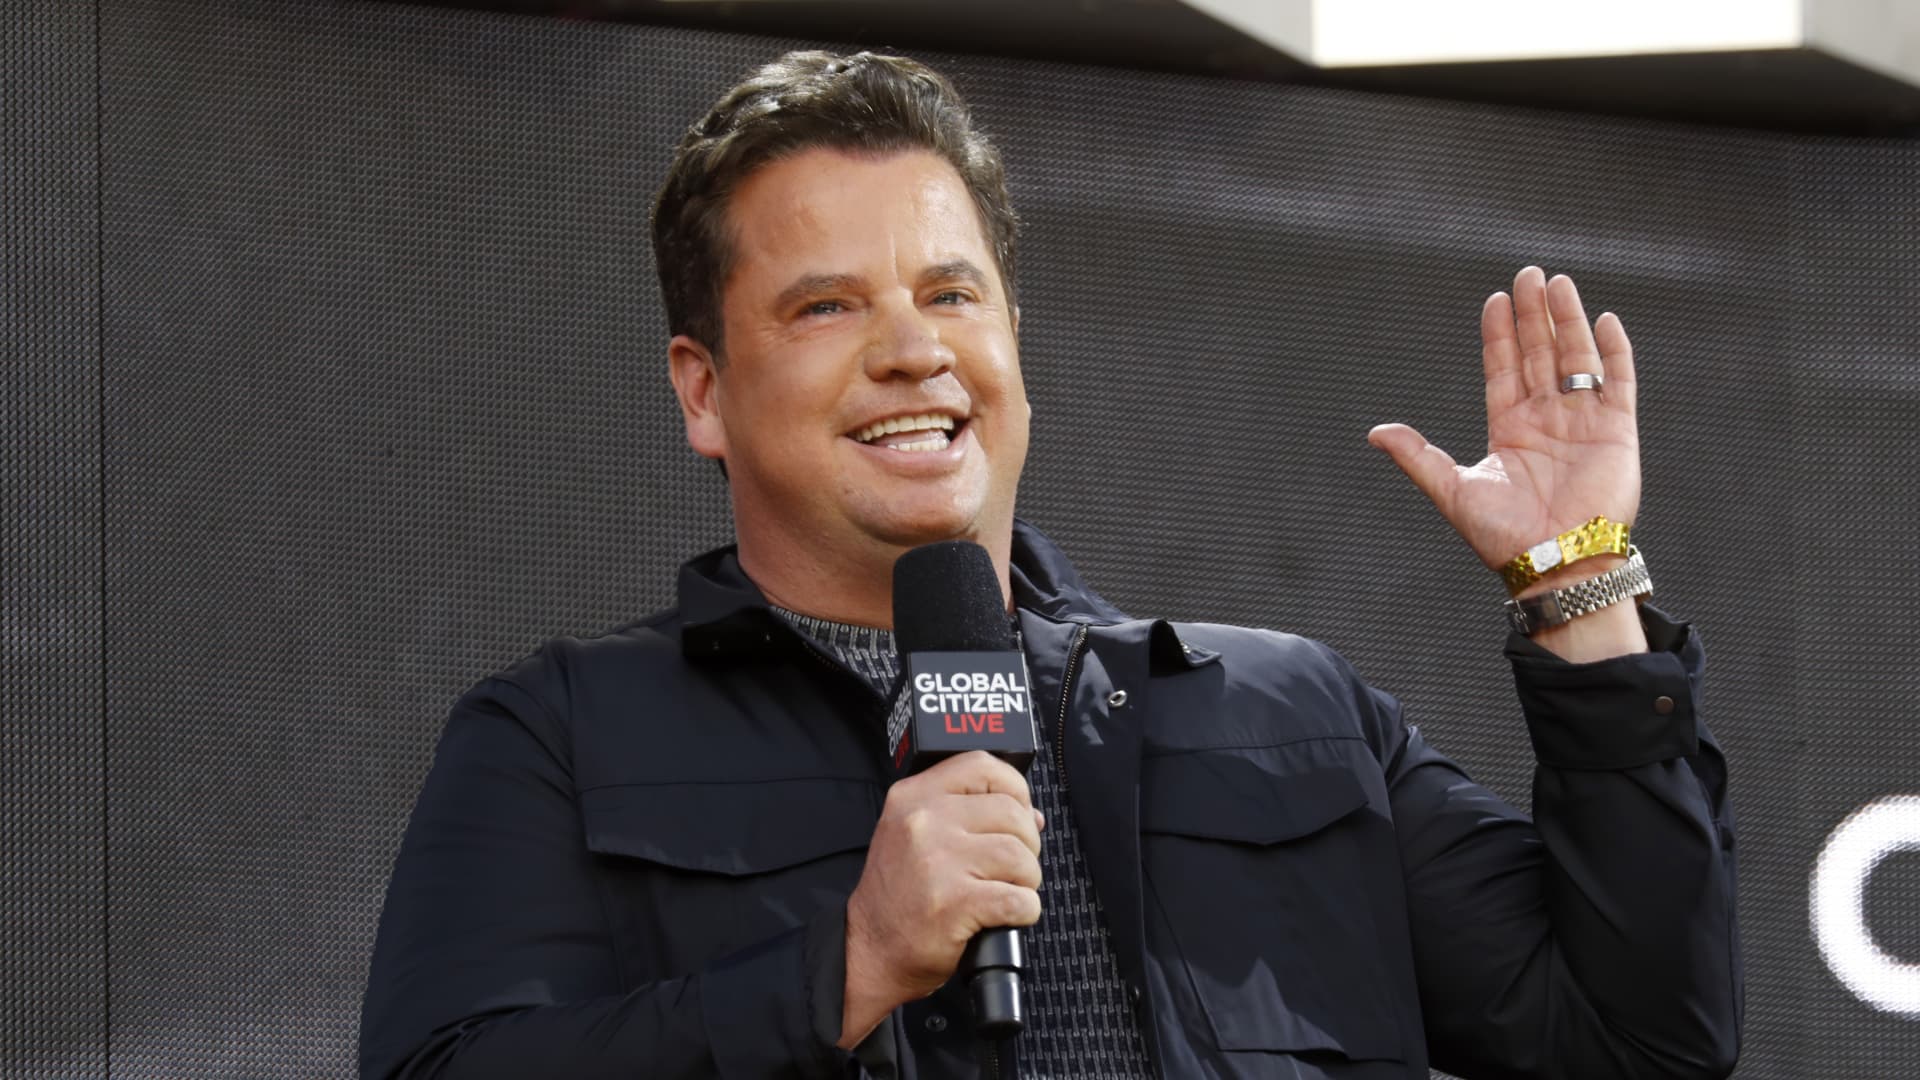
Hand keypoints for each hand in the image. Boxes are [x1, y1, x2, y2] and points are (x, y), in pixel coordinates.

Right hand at [839, 751, 1044, 1046]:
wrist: (868, 951)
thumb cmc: (899, 896)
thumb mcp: (916, 835)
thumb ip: (967, 814)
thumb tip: (1031, 815)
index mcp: (913, 796)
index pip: (983, 766)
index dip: (1014, 789)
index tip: (1018, 814)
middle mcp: (923, 821)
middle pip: (1012, 814)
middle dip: (1026, 844)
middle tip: (1011, 868)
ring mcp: (938, 861)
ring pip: (1020, 856)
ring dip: (1026, 880)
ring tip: (1005, 891)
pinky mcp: (954, 904)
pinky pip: (1019, 899)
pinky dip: (1024, 910)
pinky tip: (1005, 916)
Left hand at [1367, 266, 1640, 574]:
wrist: (1554, 562)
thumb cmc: (1502, 535)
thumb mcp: (1452, 489)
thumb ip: (1417, 457)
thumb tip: (1375, 432)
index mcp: (1509, 429)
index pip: (1504, 368)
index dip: (1500, 334)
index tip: (1496, 299)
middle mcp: (1546, 420)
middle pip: (1540, 354)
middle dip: (1534, 315)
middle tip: (1529, 274)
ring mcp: (1582, 423)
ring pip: (1576, 359)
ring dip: (1569, 322)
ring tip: (1560, 284)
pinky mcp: (1617, 432)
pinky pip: (1619, 383)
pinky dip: (1615, 353)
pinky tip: (1605, 321)